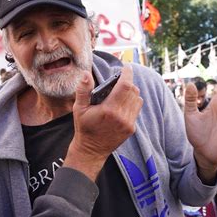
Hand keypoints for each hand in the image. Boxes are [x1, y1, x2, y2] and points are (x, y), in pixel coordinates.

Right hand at [65, 66, 142, 180]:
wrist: (91, 150)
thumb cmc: (84, 128)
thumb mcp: (79, 108)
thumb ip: (83, 90)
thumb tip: (86, 74)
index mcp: (109, 110)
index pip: (125, 85)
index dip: (127, 73)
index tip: (126, 66)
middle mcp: (122, 116)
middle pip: (133, 90)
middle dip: (127, 82)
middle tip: (119, 80)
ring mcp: (129, 123)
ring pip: (137, 99)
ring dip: (131, 92)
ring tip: (120, 92)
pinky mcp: (132, 128)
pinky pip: (137, 109)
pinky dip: (132, 102)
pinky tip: (122, 103)